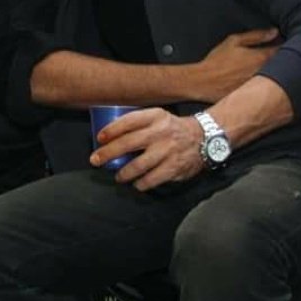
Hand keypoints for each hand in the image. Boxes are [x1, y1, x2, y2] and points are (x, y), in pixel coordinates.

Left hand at [91, 107, 206, 190]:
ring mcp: (167, 151)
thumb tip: (111, 136)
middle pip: (128, 143)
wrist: (205, 138)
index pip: (128, 121)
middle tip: (96, 160)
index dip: (111, 130)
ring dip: (123, 173)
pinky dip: (141, 183)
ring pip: (138, 165)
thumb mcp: (159, 117)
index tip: (99, 138)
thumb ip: (139, 123)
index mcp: (156, 117)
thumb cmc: (173, 128)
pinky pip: (152, 179)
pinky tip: (136, 184)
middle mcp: (161, 132)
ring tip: (118, 177)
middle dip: (108, 153)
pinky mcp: (174, 167)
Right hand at [186, 28, 279, 101]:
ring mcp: (262, 87)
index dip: (288, 46)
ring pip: (280, 80)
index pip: (284, 51)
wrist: (203, 83)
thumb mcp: (234, 41)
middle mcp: (266, 73)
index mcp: (261, 57)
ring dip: (280, 74)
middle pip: (286, 66)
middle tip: (284, 56)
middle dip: (287, 60)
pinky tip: (266, 83)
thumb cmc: (217, 61)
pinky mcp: (256, 98)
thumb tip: (274, 31)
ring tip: (276, 70)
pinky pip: (270, 91)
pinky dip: (272, 86)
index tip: (286, 43)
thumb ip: (256, 36)